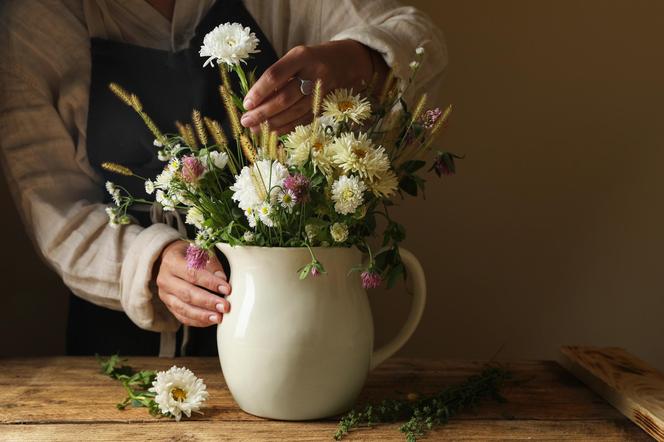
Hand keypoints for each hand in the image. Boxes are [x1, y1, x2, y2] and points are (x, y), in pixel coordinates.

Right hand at [156, 240, 231, 326]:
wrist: (173, 259)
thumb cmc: (190, 255)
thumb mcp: (202, 252)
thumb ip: (212, 265)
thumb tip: (222, 279)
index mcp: (172, 261)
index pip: (192, 273)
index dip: (210, 283)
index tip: (226, 289)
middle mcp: (165, 279)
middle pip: (187, 293)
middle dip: (208, 302)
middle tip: (224, 306)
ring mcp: (165, 295)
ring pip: (183, 308)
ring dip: (203, 315)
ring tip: (219, 317)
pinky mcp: (169, 306)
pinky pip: (182, 317)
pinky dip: (197, 321)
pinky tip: (210, 321)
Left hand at [240, 40, 387, 134]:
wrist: (346, 62)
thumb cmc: (311, 60)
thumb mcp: (295, 58)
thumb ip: (277, 76)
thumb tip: (254, 102)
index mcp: (302, 57)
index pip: (276, 75)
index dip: (260, 91)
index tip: (246, 104)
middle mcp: (314, 74)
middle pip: (285, 98)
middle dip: (263, 112)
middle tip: (246, 121)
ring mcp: (322, 92)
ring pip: (294, 112)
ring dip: (272, 123)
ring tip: (254, 129)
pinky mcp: (325, 105)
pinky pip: (303, 119)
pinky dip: (286, 127)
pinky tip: (272, 132)